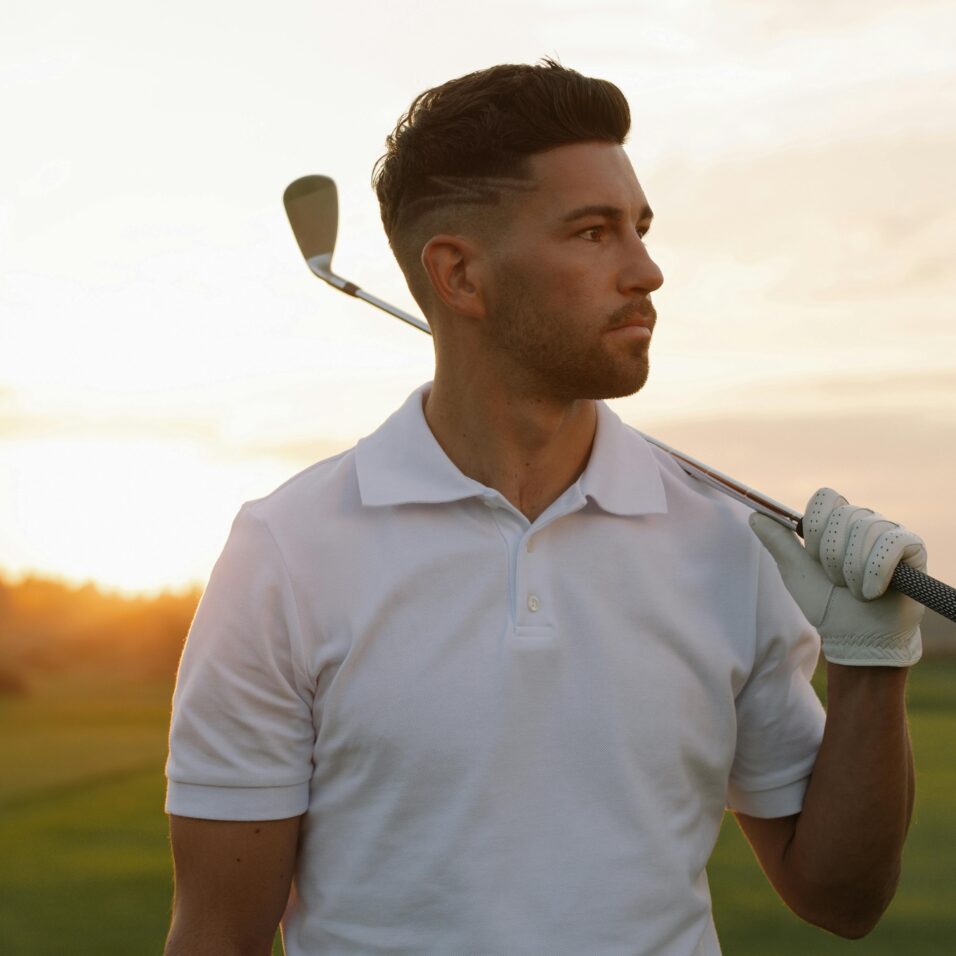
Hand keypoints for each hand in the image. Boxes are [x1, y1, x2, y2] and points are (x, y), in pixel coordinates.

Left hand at [749, 488, 925, 666]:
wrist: (856, 638)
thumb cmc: (826, 605)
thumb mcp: (795, 572)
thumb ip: (777, 541)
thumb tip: (754, 514)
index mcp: (836, 524)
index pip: (825, 497)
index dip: (815, 526)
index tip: (813, 555)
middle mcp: (864, 522)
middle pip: (844, 514)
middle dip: (831, 555)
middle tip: (835, 580)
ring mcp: (889, 533)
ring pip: (867, 529)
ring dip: (852, 569)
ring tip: (854, 590)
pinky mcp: (912, 548)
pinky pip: (893, 542)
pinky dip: (876, 571)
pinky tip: (872, 591)